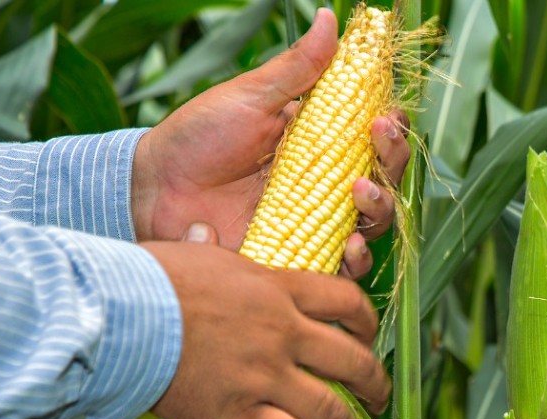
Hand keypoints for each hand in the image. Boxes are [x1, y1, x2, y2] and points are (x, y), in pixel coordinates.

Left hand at [131, 8, 410, 278]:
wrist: (153, 190)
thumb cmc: (198, 137)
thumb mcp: (250, 97)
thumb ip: (296, 67)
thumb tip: (329, 18)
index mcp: (321, 142)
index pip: (375, 137)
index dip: (391, 128)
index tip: (385, 116)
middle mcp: (327, 184)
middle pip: (386, 179)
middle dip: (393, 160)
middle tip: (379, 141)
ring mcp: (316, 222)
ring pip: (374, 224)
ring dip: (380, 208)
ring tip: (359, 193)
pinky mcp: (299, 257)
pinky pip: (342, 267)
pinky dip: (355, 260)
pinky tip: (350, 245)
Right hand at [143, 241, 390, 418]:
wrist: (114, 316)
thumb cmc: (146, 279)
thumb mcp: (192, 252)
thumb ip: (214, 249)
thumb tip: (204, 228)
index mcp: (278, 289)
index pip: (347, 301)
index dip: (368, 323)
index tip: (369, 336)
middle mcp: (284, 333)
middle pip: (353, 361)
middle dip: (374, 383)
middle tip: (379, 397)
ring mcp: (266, 377)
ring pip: (332, 410)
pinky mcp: (239, 416)